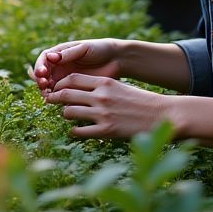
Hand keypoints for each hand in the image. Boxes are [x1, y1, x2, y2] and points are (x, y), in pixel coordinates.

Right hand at [32, 39, 120, 92]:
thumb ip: (67, 54)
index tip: (42, 73)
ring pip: (49, 86)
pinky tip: (58, 100)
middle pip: (43, 75)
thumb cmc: (99, 49)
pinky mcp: (74, 89)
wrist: (116, 59)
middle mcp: (59, 66)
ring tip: (49, 94)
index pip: (43, 60)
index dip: (39, 66)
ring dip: (46, 90)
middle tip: (44, 85)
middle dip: (40, 80)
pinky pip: (62, 95)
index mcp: (59, 54)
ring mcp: (65, 78)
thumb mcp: (83, 49)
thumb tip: (50, 57)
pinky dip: (57, 98)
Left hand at [45, 73, 171, 138]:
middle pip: (66, 94)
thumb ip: (99, 87)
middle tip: (50, 101)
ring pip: (69, 113)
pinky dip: (74, 132)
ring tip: (68, 116)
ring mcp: (103, 114)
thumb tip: (79, 90)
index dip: (60, 84)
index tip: (56, 89)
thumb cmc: (140, 100)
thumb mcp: (119, 86)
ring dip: (65, 115)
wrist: (162, 114)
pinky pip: (80, 132)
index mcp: (104, 82)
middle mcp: (101, 96)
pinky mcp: (107, 131)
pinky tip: (75, 131)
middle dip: (55, 98)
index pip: (72, 79)